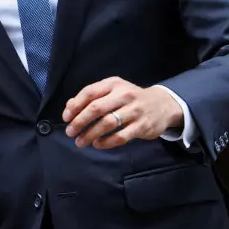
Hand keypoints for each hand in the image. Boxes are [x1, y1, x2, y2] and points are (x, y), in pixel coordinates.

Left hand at [62, 78, 183, 149]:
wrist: (162, 104)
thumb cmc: (130, 99)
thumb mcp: (112, 91)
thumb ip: (92, 97)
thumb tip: (69, 107)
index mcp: (113, 84)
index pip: (89, 92)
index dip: (75, 106)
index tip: (66, 118)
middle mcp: (124, 95)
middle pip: (96, 108)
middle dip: (80, 122)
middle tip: (70, 132)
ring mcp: (134, 110)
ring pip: (107, 123)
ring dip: (90, 134)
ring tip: (81, 142)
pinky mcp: (142, 126)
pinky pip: (120, 136)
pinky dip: (106, 142)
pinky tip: (97, 144)